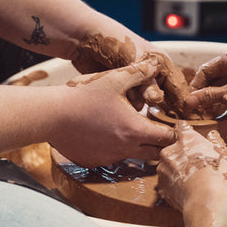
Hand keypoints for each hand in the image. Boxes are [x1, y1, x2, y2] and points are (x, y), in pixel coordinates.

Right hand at [50, 56, 174, 166]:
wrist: (51, 115)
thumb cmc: (83, 96)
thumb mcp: (114, 79)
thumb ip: (139, 73)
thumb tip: (156, 65)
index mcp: (135, 130)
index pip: (167, 139)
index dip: (174, 133)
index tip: (174, 126)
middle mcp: (126, 149)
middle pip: (156, 155)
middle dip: (162, 145)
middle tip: (160, 132)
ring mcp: (110, 158)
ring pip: (135, 157)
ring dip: (140, 147)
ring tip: (133, 130)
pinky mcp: (95, 162)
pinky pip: (114, 159)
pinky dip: (117, 150)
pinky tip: (108, 135)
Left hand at [72, 33, 190, 113]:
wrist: (84, 38)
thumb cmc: (112, 40)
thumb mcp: (134, 60)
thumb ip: (146, 82)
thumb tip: (157, 101)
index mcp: (160, 62)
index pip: (178, 86)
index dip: (183, 102)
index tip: (184, 118)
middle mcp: (151, 73)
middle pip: (165, 97)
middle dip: (163, 109)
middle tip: (162, 122)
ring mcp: (136, 82)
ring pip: (146, 103)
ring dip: (140, 106)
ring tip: (133, 106)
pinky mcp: (123, 89)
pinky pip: (131, 104)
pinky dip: (127, 106)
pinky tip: (121, 105)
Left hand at [157, 122, 226, 217]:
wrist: (208, 200)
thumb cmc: (219, 174)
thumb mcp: (224, 153)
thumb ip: (215, 141)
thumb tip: (212, 135)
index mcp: (185, 139)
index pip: (181, 127)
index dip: (185, 131)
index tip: (188, 134)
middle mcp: (170, 151)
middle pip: (173, 148)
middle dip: (182, 155)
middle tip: (197, 164)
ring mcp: (163, 169)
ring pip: (169, 166)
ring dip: (177, 170)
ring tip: (194, 180)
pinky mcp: (162, 186)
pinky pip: (168, 182)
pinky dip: (176, 185)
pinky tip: (189, 190)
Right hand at [185, 48, 226, 116]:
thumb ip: (209, 97)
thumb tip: (189, 101)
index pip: (205, 70)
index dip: (196, 87)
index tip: (190, 101)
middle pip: (214, 78)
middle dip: (206, 93)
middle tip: (198, 109)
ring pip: (225, 85)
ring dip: (216, 99)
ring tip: (210, 112)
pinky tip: (226, 111)